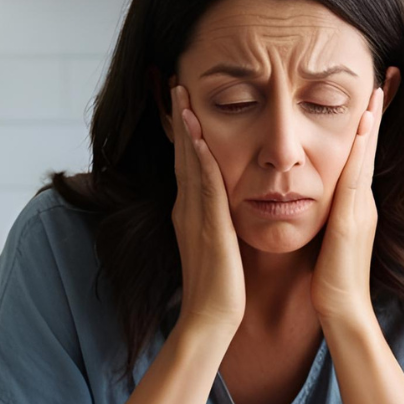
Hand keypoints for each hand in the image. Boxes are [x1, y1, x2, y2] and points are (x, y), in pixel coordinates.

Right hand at [169, 82, 245, 334]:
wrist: (211, 319)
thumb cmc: (220, 291)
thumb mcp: (219, 249)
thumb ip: (219, 227)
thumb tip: (226, 214)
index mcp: (191, 214)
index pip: (187, 166)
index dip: (185, 135)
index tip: (186, 106)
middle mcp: (187, 209)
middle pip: (181, 155)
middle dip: (179, 119)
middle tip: (176, 84)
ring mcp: (193, 215)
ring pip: (188, 162)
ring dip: (184, 126)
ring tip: (181, 93)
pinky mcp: (206, 224)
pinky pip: (202, 182)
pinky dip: (197, 155)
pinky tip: (196, 132)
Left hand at [311, 86, 383, 327]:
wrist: (342, 310)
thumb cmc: (331, 282)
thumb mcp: (330, 241)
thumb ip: (331, 220)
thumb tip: (323, 205)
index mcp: (357, 206)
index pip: (361, 156)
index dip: (367, 126)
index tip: (371, 94)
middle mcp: (364, 202)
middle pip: (370, 148)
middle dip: (377, 112)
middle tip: (385, 76)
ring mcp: (363, 210)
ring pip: (367, 156)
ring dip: (372, 121)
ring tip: (376, 89)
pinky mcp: (354, 219)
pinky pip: (358, 176)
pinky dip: (362, 148)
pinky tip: (363, 126)